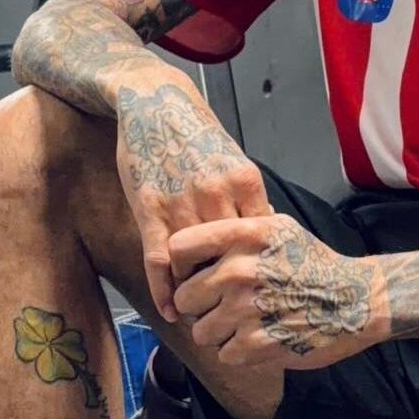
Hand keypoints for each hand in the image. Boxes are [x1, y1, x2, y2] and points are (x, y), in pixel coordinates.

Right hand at [114, 79, 270, 322]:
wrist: (155, 101)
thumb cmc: (196, 132)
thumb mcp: (232, 158)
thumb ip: (248, 197)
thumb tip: (268, 233)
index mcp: (245, 181)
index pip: (260, 240)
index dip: (261, 270)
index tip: (264, 292)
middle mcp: (218, 193)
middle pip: (231, 257)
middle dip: (234, 288)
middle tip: (237, 316)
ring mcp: (183, 202)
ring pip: (196, 263)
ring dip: (198, 294)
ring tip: (204, 317)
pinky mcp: (150, 208)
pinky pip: (161, 260)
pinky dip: (165, 291)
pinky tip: (171, 310)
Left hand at [169, 215, 378, 368]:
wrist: (354, 299)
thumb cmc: (313, 262)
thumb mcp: (279, 228)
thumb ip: (238, 229)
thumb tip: (198, 232)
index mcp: (244, 235)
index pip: (179, 248)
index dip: (181, 264)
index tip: (195, 273)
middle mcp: (240, 269)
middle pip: (184, 297)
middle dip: (201, 306)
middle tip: (224, 305)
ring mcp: (247, 309)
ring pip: (200, 331)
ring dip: (219, 333)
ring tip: (244, 323)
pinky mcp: (256, 344)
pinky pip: (223, 353)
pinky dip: (239, 351)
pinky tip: (259, 337)